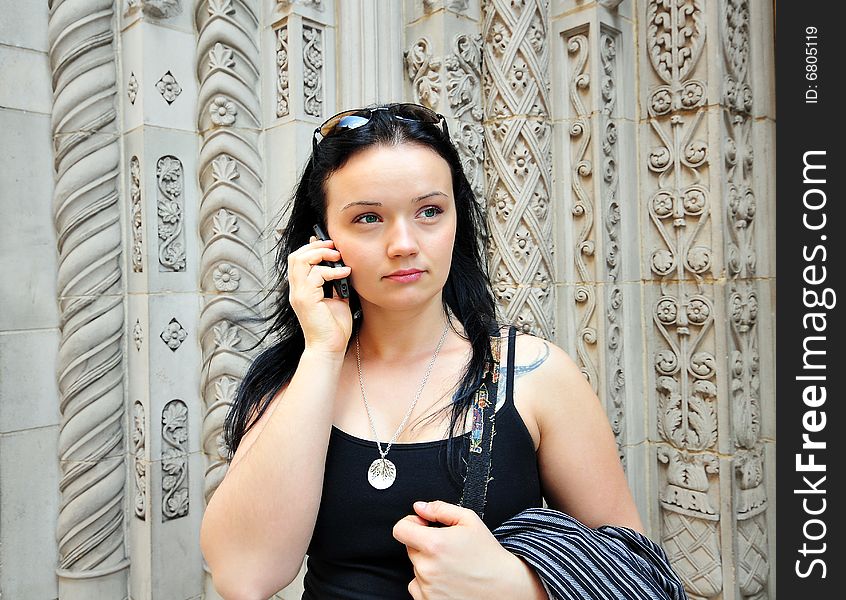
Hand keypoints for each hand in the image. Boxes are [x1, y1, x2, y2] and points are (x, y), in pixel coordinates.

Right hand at [287, 237, 352, 353]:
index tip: (328, 243)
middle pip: (296, 256)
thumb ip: (335, 284)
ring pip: (300, 260)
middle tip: (334, 246)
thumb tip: (342, 268)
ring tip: (338, 256)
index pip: (298, 261)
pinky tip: (345, 274)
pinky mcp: (306, 299)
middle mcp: (296, 290)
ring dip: (321, 254)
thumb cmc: (334, 328)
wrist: (329, 348)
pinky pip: (315, 274)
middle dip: (315, 247)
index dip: (311, 248)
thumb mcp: (337, 300)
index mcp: (302, 290)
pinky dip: (332, 271)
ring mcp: (299, 294)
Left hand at [392, 501, 546, 599]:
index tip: (422, 526)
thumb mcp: (469, 521)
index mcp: (434, 545)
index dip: (410, 523)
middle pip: (410, 548)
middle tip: (446, 548)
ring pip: (416, 568)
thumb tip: (420, 507)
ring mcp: (427, 588)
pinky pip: (418, 588)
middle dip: (424, 544)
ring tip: (452, 566)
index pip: (400, 530)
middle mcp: (427, 569)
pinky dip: (429, 584)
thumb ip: (440, 509)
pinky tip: (448, 580)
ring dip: (428, 565)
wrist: (504, 588)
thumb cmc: (489, 556)